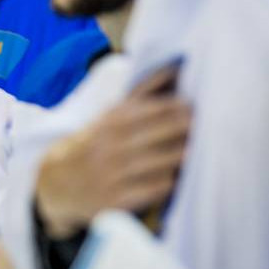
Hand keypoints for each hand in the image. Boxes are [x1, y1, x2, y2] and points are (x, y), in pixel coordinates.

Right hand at [35, 65, 189, 238]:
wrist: (58, 185)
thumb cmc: (95, 145)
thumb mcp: (110, 116)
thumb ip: (142, 94)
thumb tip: (174, 68)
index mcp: (110, 121)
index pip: (152, 108)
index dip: (179, 106)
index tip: (197, 105)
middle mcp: (111, 145)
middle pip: (161, 133)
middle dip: (187, 128)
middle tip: (209, 126)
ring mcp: (113, 174)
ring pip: (162, 162)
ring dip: (184, 155)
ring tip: (200, 150)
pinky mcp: (118, 200)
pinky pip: (156, 189)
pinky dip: (171, 181)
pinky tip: (180, 176)